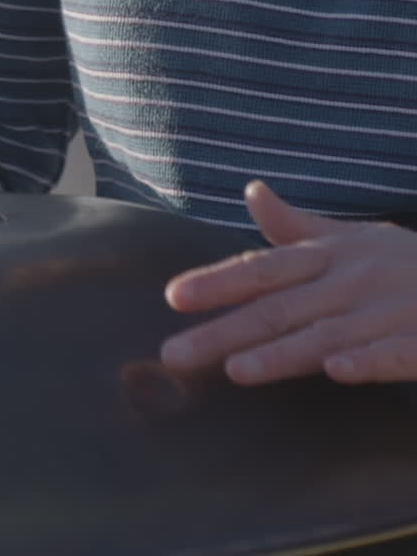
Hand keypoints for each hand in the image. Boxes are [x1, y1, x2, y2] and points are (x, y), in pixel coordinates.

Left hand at [161, 181, 416, 384]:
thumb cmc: (412, 264)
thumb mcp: (356, 237)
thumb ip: (297, 227)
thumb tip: (251, 192)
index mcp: (334, 255)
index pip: (264, 269)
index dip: (219, 281)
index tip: (172, 296)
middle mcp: (357, 279)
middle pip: (281, 308)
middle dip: (225, 331)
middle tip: (175, 355)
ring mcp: (394, 309)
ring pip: (328, 334)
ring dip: (283, 352)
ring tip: (237, 370)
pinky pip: (397, 352)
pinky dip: (369, 360)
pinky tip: (336, 371)